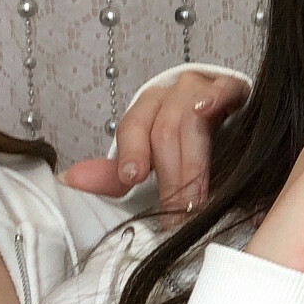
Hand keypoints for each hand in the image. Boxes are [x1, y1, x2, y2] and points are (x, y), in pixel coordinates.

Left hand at [63, 66, 249, 208]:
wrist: (234, 120)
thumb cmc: (188, 145)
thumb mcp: (150, 162)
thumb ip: (113, 176)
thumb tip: (68, 179)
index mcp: (148, 109)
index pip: (133, 126)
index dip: (132, 151)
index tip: (133, 178)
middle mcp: (173, 94)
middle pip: (164, 129)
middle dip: (170, 176)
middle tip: (177, 215)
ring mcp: (205, 89)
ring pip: (190, 115)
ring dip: (192, 162)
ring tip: (198, 198)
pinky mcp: (235, 89)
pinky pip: (226, 88)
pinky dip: (217, 97)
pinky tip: (209, 110)